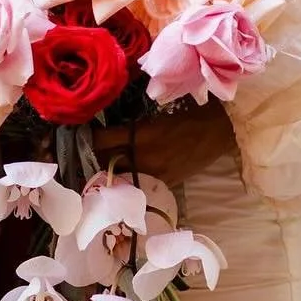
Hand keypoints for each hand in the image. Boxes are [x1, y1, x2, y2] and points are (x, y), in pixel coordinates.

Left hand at [92, 101, 235, 187]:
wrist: (220, 130)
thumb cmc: (189, 116)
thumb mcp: (156, 117)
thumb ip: (133, 129)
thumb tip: (107, 134)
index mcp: (141, 135)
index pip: (101, 141)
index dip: (89, 138)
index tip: (80, 135)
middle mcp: (145, 158)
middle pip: (106, 162)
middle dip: (95, 156)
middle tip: (88, 150)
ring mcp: (155, 174)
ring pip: (120, 176)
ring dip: (110, 170)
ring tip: (104, 163)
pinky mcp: (165, 183)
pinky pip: (138, 185)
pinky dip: (130, 180)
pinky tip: (126, 175)